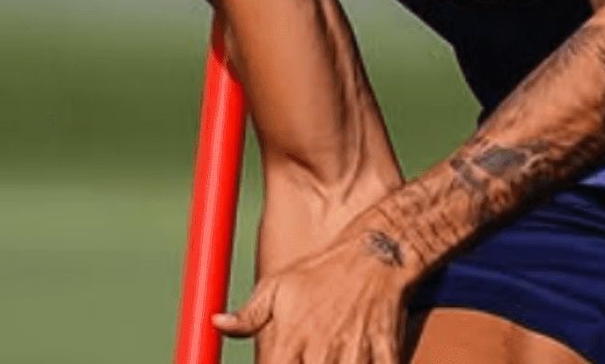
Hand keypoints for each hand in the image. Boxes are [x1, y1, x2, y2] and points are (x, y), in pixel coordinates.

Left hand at [214, 228, 415, 363]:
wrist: (379, 253)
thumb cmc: (324, 271)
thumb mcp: (279, 286)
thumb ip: (248, 315)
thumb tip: (217, 324)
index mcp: (290, 339)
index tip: (279, 363)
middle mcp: (322, 350)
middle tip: (309, 357)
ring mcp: (356, 352)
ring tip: (333, 354)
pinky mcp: (387, 352)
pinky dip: (369, 363)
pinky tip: (358, 354)